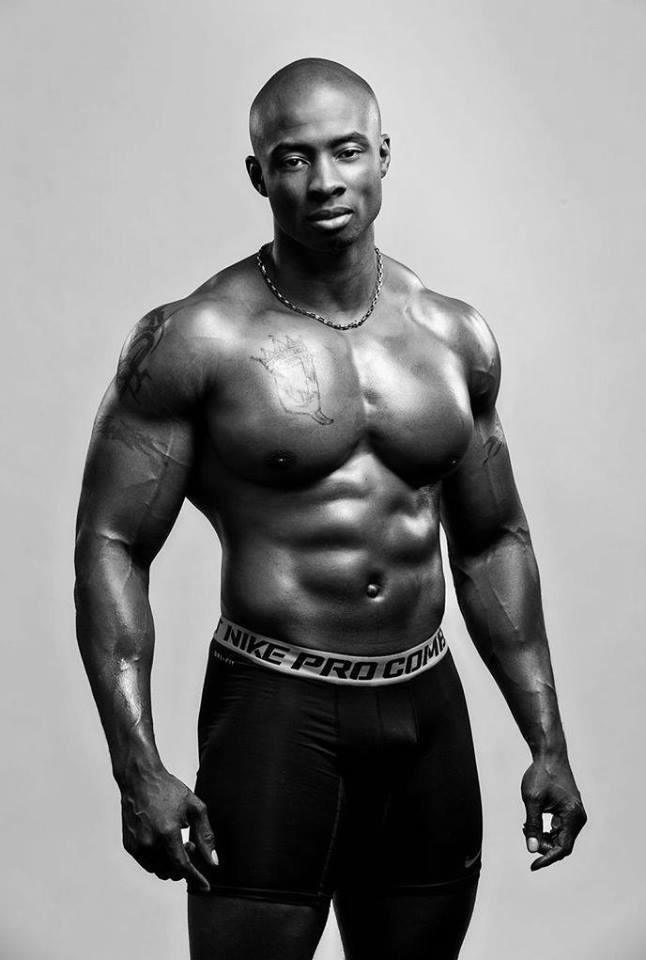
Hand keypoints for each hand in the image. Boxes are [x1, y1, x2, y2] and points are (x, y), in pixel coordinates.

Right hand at [120, 768, 217, 890]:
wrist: (140, 779)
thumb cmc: (169, 790)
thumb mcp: (195, 807)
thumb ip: (206, 836)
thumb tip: (213, 862)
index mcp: (167, 832)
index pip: (183, 866)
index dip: (195, 878)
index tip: (205, 886)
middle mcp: (149, 842)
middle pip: (171, 872)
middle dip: (184, 866)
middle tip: (190, 846)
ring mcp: (137, 845)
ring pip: (158, 871)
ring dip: (171, 865)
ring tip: (177, 842)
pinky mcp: (129, 845)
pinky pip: (146, 863)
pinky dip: (158, 860)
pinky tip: (163, 842)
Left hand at [521, 755, 586, 870]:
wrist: (549, 755)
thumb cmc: (540, 775)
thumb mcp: (532, 800)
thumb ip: (533, 825)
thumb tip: (532, 850)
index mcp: (573, 815)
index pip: (563, 848)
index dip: (547, 858)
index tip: (532, 865)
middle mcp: (579, 817)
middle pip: (562, 844)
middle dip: (543, 844)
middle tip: (525, 832)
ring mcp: (576, 814)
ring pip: (560, 838)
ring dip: (544, 838)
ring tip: (526, 826)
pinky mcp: (571, 810)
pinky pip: (560, 829)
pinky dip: (547, 830)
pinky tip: (532, 823)